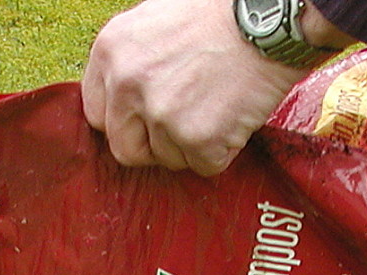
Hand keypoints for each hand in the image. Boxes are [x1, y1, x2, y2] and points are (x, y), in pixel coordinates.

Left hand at [82, 0, 338, 175]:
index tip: (145, 121)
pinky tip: (233, 117)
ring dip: (191, 146)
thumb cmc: (218, 15)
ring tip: (217, 107)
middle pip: (125, 148)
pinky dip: (222, 151)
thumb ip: (130, 63)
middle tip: (184, 124)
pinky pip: (204, 166)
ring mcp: (162, 115)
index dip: (124, 122)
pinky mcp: (197, 139)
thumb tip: (120, 106)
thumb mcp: (154, 22)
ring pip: (167, 160)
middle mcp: (127, 85)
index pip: (97, 115)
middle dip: (153, 145)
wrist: (269, 19)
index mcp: (111, 52)